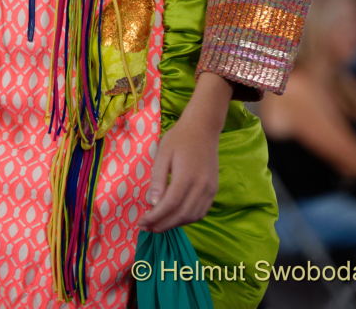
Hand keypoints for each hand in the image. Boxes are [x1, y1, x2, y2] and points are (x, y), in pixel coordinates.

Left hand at [138, 115, 218, 232]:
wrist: (203, 127)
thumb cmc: (179, 138)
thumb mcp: (162, 154)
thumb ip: (158, 179)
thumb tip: (152, 203)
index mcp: (186, 176)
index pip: (169, 205)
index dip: (155, 217)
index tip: (141, 222)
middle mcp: (201, 186)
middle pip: (181, 215)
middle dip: (162, 225)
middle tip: (146, 228)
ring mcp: (210, 189)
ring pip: (192, 216)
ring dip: (175, 224)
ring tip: (158, 225)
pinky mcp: (213, 189)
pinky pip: (201, 211)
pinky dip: (188, 219)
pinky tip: (175, 218)